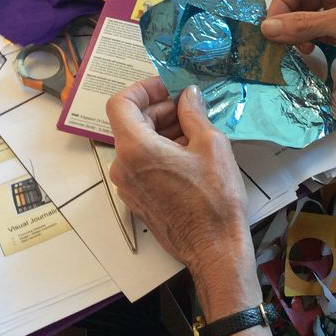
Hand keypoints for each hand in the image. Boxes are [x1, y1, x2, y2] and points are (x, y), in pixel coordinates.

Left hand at [107, 77, 259, 313]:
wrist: (214, 248)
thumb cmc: (215, 199)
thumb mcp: (211, 144)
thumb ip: (193, 113)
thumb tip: (188, 95)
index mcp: (136, 149)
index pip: (120, 103)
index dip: (143, 89)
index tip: (167, 87)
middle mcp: (123, 166)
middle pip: (130, 123)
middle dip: (159, 109)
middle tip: (189, 106)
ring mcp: (127, 186)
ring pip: (137, 144)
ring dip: (162, 130)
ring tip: (195, 130)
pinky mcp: (137, 200)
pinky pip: (142, 165)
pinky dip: (160, 151)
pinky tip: (189, 153)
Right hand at [261, 0, 335, 97]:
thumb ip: (303, 25)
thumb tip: (266, 28)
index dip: (282, 1)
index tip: (271, 27)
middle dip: (288, 18)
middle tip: (279, 42)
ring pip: (307, 16)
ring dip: (297, 32)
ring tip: (299, 49)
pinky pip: (317, 32)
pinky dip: (308, 41)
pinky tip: (307, 52)